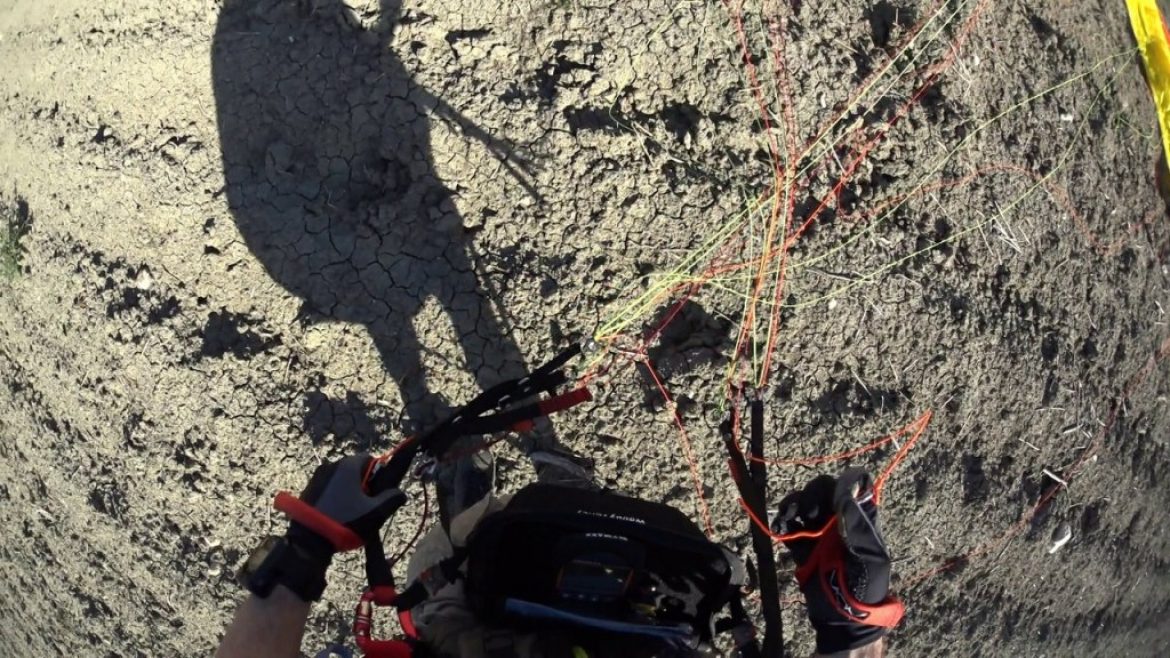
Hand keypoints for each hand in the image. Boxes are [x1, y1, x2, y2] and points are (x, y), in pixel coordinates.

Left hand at [276, 454, 405, 568]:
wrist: (309, 541)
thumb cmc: (346, 521)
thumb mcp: (376, 512)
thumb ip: (392, 499)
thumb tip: (400, 493)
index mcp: (348, 466)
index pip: (369, 458)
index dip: (378, 473)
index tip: (379, 492)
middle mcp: (331, 465)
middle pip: (354, 469)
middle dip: (363, 483)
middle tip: (367, 505)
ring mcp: (317, 477)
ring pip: (340, 479)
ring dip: (348, 491)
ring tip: (350, 513)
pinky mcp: (308, 490)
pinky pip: (328, 488)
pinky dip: (334, 497)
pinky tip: (336, 515)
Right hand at [773, 469, 903, 654]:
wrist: (842, 619)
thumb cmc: (863, 589)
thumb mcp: (867, 557)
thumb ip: (857, 525)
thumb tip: (847, 490)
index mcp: (860, 520)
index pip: (852, 487)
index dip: (839, 485)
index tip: (829, 498)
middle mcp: (840, 521)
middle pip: (823, 491)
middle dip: (810, 495)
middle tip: (807, 512)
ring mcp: (820, 533)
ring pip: (803, 505)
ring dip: (792, 506)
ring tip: (787, 518)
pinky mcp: (803, 546)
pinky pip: (789, 526)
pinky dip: (782, 524)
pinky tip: (780, 531)